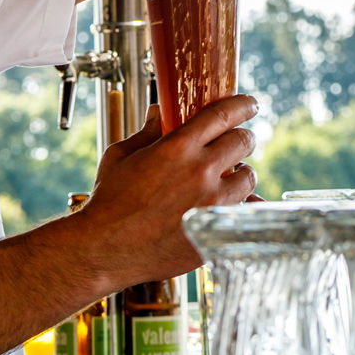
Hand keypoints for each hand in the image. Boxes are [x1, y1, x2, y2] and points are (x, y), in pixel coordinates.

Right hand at [80, 95, 257, 282]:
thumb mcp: (121, 156)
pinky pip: (245, 212)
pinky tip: (232, 205)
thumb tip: (158, 113)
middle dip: (244, 138)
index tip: (249, 105)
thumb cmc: (108, 202)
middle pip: (243, 142)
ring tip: (231, 177)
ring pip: (249, 178)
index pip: (223, 114)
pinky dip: (241, 206)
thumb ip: (147, 131)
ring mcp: (212, 204)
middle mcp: (201, 172)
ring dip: (243, 173)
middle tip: (239, 141)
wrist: (105, 249)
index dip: (242, 105)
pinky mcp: (216, 231)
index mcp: (178, 148)